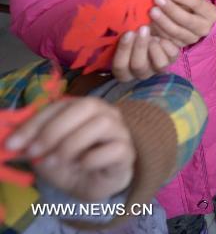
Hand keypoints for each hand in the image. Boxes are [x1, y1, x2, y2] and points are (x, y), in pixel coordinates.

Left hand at [7, 97, 134, 201]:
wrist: (93, 184)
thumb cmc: (70, 163)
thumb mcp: (45, 152)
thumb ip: (33, 143)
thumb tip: (13, 142)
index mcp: (83, 108)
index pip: (59, 105)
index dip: (35, 123)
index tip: (13, 144)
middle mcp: (105, 113)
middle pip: (86, 106)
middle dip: (55, 130)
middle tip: (36, 153)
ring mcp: (120, 130)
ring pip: (102, 124)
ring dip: (72, 144)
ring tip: (58, 161)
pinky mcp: (127, 151)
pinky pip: (114, 149)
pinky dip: (92, 159)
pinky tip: (83, 167)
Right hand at [112, 26, 180, 81]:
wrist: (150, 27)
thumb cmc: (132, 29)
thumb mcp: (124, 31)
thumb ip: (118, 32)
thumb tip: (113, 22)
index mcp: (123, 69)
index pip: (120, 66)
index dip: (124, 50)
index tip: (128, 33)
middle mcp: (140, 72)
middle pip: (139, 66)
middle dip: (140, 46)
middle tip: (143, 28)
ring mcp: (156, 68)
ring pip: (159, 65)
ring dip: (155, 47)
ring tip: (153, 35)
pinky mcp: (171, 60)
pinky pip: (171, 56)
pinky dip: (167, 44)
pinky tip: (162, 36)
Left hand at [149, 0, 215, 47]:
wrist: (195, 21)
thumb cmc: (191, 5)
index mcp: (210, 13)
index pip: (197, 4)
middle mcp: (204, 28)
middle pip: (187, 20)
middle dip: (171, 9)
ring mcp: (193, 38)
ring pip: (177, 32)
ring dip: (163, 21)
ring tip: (152, 10)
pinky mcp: (182, 45)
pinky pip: (168, 39)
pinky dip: (158, 31)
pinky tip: (149, 22)